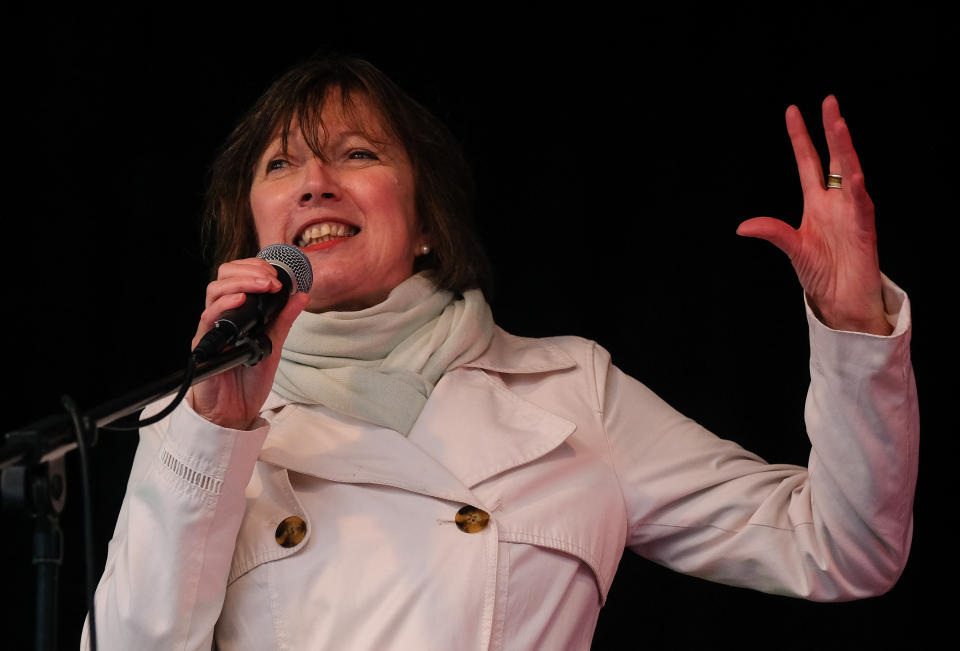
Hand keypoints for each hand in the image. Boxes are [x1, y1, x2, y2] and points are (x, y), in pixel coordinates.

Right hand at [188, 257, 309, 428]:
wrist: (236, 411)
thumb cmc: (250, 380)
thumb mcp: (273, 344)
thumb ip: (284, 319)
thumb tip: (302, 295)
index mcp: (237, 313)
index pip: (238, 277)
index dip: (255, 269)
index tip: (277, 276)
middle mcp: (222, 316)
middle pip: (224, 278)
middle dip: (248, 270)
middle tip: (271, 279)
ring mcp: (211, 328)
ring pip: (214, 291)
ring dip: (240, 282)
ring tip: (262, 285)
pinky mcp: (203, 344)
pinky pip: (208, 318)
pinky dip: (224, 305)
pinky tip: (239, 300)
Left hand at [737, 95, 891, 334]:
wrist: (841, 301)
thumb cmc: (821, 273)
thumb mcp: (791, 247)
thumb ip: (772, 232)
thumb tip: (742, 226)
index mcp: (816, 203)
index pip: (808, 162)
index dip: (801, 138)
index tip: (792, 111)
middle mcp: (836, 201)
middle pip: (835, 158)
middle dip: (832, 130)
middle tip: (828, 101)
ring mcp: (852, 212)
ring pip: (851, 172)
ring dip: (846, 149)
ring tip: (839, 123)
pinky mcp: (865, 229)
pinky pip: (862, 204)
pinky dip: (857, 188)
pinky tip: (851, 173)